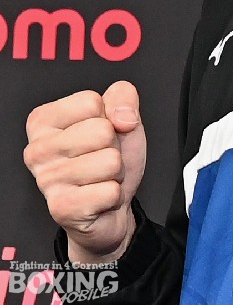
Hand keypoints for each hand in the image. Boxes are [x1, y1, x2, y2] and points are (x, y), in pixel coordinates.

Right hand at [24, 81, 145, 263]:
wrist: (109, 206)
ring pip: (110, 161)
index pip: (90, 102)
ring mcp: (46, 180)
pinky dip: (114, 195)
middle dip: (114, 146)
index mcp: (44, 120)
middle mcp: (37, 149)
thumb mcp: (120, 115)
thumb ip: (122, 96)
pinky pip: (110, 191)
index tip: (98, 133)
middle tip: (100, 158)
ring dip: (115, 171)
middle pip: (102, 131)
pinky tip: (97, 197)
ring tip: (100, 177)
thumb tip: (123, 117)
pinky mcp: (61, 209)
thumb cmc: (108, 156)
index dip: (107, 117)